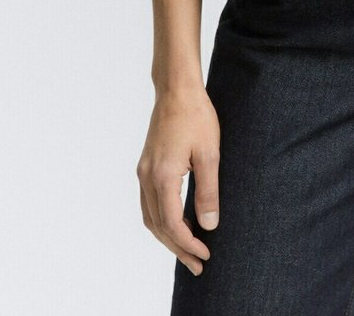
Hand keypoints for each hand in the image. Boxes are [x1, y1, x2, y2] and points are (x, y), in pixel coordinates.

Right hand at [137, 85, 220, 275]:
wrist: (177, 89)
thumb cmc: (196, 116)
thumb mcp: (209, 154)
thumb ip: (208, 192)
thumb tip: (209, 225)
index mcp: (162, 176)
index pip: (172, 224)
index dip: (188, 243)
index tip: (205, 255)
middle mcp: (147, 177)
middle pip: (158, 226)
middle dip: (177, 248)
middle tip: (197, 264)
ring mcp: (143, 171)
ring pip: (150, 217)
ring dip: (168, 236)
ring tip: (188, 249)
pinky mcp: (146, 165)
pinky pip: (149, 203)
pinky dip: (162, 220)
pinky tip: (178, 222)